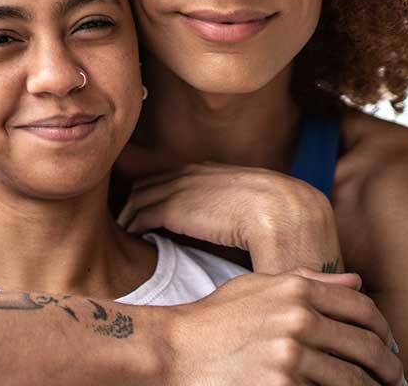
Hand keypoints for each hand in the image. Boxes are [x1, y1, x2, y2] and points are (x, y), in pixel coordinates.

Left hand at [117, 161, 341, 272]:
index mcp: (207, 170)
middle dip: (133, 201)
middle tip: (126, 219)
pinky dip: (134, 226)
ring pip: (139, 199)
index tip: (147, 206)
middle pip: (146, 184)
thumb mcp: (251, 198)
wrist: (282, 213)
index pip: (168, 176)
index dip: (155, 191)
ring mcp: (179, 190)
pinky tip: (134, 237)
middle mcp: (189, 175)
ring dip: (129, 215)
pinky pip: (142, 217)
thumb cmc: (278, 212)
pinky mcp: (174, 210)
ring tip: (125, 231)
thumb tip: (236, 219)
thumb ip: (235, 202)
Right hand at [163, 268, 402, 385]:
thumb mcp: (257, 287)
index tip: (388, 348)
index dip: (384, 333)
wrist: (172, 350)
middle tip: (394, 382)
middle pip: (367, 349)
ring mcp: (291, 356)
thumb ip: (308, 281)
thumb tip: (357, 284)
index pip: (364, 311)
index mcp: (297, 290)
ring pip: (353, 382)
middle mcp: (298, 320)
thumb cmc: (214, 320)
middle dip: (388, 370)